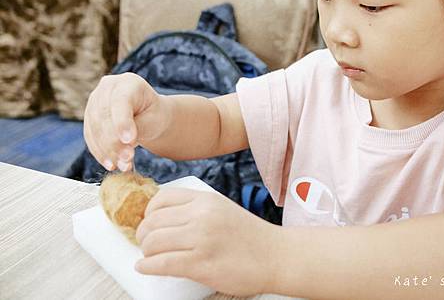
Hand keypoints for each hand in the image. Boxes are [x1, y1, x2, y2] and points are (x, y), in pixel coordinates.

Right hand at [83, 73, 169, 171]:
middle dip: (115, 142)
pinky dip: (100, 152)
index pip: (121, 101)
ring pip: (95, 128)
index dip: (122, 122)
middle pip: (104, 116)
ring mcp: (95, 101)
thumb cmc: (154, 114)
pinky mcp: (89, 117)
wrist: (148, 115)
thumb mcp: (154, 119)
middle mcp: (108, 88)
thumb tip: (124, 143)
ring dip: (107, 150)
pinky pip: (90, 137)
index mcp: (128, 82)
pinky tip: (111, 164)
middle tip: (127, 159)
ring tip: (122, 166)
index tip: (129, 141)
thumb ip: (139, 127)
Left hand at [135, 188, 280, 296]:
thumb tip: (162, 219)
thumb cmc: (251, 237)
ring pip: (153, 242)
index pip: (161, 199)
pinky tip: (145, 268)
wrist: (277, 256)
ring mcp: (201, 239)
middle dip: (143, 236)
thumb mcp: (223, 209)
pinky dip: (147, 267)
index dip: (149, 213)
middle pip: (152, 222)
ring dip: (146, 252)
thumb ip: (197, 210)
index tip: (150, 224)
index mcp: (206, 199)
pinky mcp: (201, 264)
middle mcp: (201, 215)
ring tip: (151, 257)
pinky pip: (161, 263)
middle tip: (147, 245)